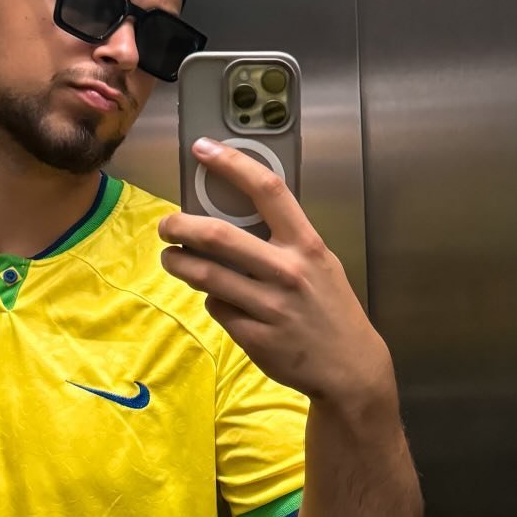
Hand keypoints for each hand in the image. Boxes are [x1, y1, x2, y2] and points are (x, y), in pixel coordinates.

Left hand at [159, 137, 395, 414]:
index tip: (203, 149)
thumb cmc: (330, 308)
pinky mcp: (255, 337)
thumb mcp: (320, 264)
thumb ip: (284, 242)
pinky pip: (218, 308)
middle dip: (180, 226)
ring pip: (207, 275)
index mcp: (306, 245)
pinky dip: (211, 299)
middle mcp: (287, 271)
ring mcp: (270, 307)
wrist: (350, 366)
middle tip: (166, 225)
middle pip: (218, 236)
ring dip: (179, 264)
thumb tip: (232, 217)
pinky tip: (217, 298)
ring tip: (172, 258)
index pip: (267, 190)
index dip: (232, 164)